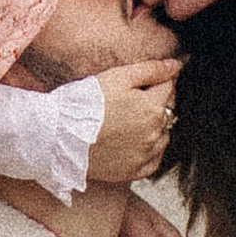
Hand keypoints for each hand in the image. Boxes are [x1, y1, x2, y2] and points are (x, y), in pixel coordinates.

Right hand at [85, 56, 178, 189]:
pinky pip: (153, 161)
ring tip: (130, 121)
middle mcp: (154, 133)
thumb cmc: (85, 104)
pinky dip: (149, 151)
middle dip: (157, 102)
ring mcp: (145, 154)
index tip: (146, 80)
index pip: (169, 86)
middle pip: (167, 111)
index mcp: (153, 107)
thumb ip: (151, 70)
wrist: (59, 137)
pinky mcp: (133, 171)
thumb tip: (176, 65)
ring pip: (163, 136)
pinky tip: (134, 143)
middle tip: (132, 99)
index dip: (159, 79)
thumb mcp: (117, 77)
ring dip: (155, 127)